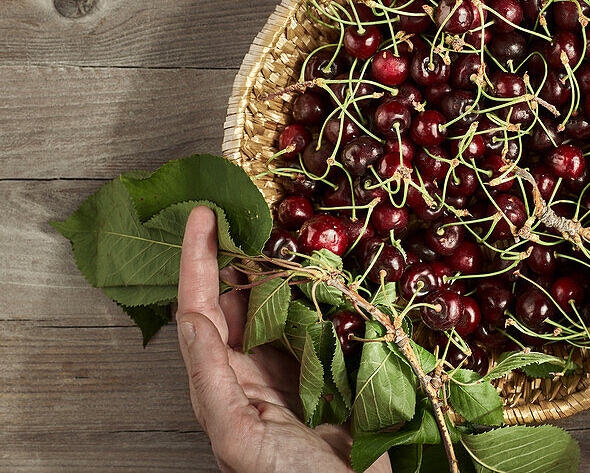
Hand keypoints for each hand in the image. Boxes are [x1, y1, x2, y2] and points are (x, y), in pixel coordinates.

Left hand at [176, 206, 390, 472]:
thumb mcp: (239, 438)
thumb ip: (212, 382)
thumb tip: (192, 318)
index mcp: (224, 385)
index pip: (201, 311)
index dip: (199, 261)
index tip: (204, 215)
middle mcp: (255, 372)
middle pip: (242, 299)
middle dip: (244, 254)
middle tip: (254, 211)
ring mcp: (297, 370)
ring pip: (285, 305)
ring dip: (287, 269)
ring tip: (292, 233)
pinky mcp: (337, 372)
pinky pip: (327, 323)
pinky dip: (327, 295)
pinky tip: (335, 274)